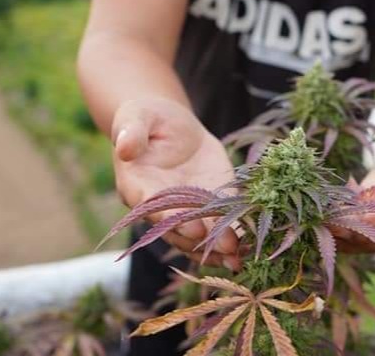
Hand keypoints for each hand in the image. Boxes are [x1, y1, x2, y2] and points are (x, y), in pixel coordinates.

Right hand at [111, 98, 239, 269]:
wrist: (166, 123)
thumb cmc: (145, 117)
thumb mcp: (137, 117)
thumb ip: (131, 132)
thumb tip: (124, 147)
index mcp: (137, 186)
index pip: (153, 207)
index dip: (172, 219)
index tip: (193, 228)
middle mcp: (160, 206)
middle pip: (179, 228)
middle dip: (203, 239)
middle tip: (227, 247)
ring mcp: (185, 207)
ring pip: (199, 234)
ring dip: (218, 247)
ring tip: (240, 257)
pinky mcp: (209, 200)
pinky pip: (220, 220)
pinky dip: (233, 233)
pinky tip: (249, 245)